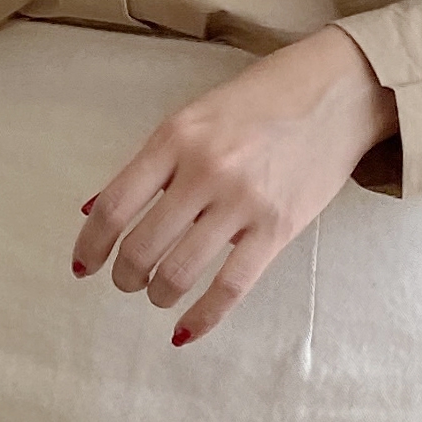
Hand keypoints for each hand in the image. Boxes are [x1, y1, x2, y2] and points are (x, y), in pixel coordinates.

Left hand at [71, 26, 400, 345]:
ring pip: (178, 272)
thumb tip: (92, 211)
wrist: (338, 90)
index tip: (83, 266)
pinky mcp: (278, 228)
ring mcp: (243, 201)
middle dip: (125, 275)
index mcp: (175, 137)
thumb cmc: (262, 101)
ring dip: (157, 294)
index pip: (113, 207)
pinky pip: (229, 288)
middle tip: (128, 280)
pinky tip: (184, 331)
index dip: (90, 246)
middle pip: (141, 247)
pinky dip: (201, 318)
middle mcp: (204, 170)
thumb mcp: (196, 117)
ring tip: (158, 293)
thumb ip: (150, 164)